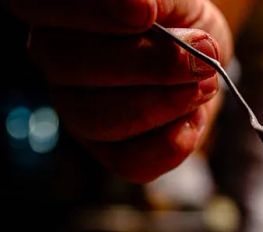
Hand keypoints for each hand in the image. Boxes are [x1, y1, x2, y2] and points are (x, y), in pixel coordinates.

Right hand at [10, 0, 232, 181]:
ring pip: (97, 119)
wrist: (206, 60)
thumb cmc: (181, 19)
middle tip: (201, 60)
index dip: (89, 10)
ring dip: (163, 104)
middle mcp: (54, 60)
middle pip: (69, 66)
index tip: (145, 14)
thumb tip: (142, 8)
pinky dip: (172, 143)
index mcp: (56, 11)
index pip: (32, 4)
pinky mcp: (109, 151)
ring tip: (204, 84)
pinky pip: (130, 161)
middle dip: (147, 65)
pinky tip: (195, 118)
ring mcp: (76, 110)